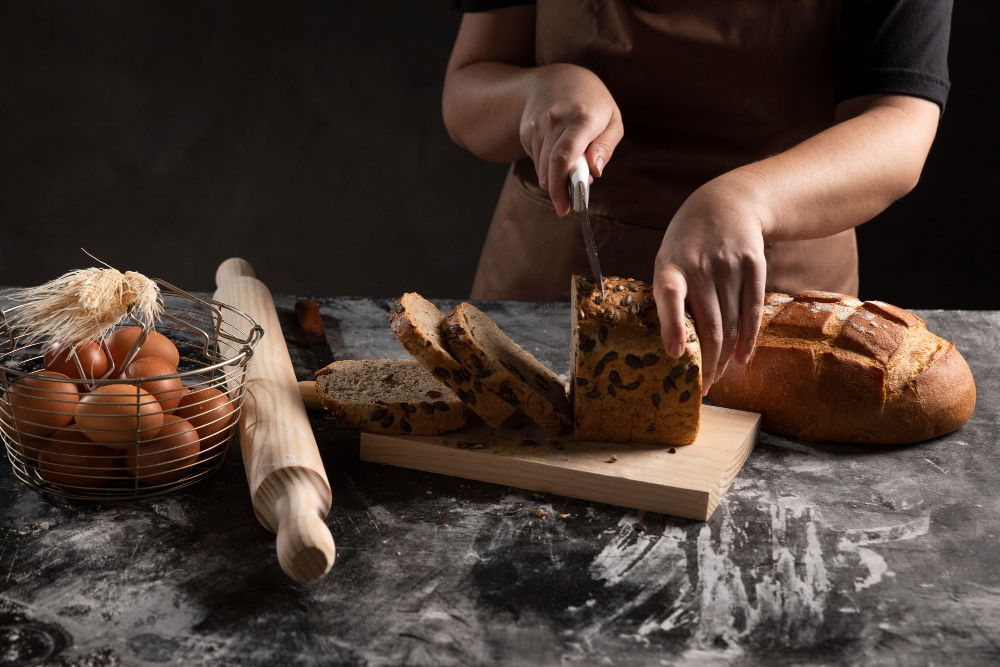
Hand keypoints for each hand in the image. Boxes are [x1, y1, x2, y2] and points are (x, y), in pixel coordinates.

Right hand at [519, 64, 623, 214]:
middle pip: (550, 168)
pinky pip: (536, 159)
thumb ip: (606, 147)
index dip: (563, 186)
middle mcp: (555, 120)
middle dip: (557, 192)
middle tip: (565, 206)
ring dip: (554, 178)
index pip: (564, 156)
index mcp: (582, 118)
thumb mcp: (612, 120)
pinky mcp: (526, 130)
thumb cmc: (592, 103)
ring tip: (569, 172)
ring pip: (542, 168)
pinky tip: (555, 151)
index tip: (566, 207)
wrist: (556, 79)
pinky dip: (546, 165)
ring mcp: (538, 125)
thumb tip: (595, 173)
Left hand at [652, 173, 770, 392]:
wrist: (726, 202)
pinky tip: (742, 358)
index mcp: (670, 265)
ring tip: (717, 377)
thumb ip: (669, 296)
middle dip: (706, 362)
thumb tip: (672, 346)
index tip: (676, 356)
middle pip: (710, 324)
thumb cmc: (688, 243)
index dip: (673, 327)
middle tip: (701, 387)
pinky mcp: (755, 265)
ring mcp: (730, 265)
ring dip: (725, 356)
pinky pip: (753, 310)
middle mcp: (700, 265)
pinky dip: (748, 338)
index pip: (670, 295)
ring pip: (732, 322)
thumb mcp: (668, 259)